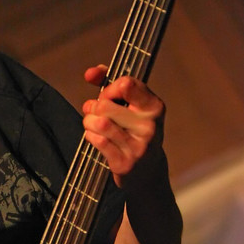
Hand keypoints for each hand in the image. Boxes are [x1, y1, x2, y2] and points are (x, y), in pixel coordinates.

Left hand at [82, 65, 165, 188]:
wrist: (147, 171)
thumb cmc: (133, 130)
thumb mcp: (131, 105)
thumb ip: (109, 83)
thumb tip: (90, 73)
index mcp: (154, 107)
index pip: (126, 84)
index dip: (109, 88)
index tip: (108, 96)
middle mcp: (149, 126)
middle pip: (105, 105)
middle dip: (94, 107)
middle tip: (97, 113)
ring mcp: (138, 146)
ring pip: (99, 122)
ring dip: (88, 122)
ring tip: (93, 124)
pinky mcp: (124, 163)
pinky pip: (96, 140)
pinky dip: (90, 136)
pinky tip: (96, 138)